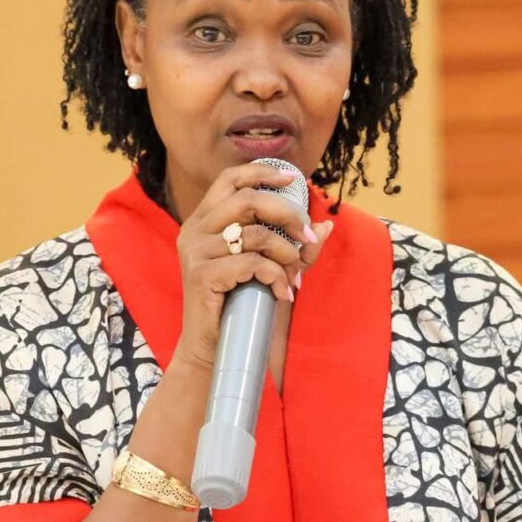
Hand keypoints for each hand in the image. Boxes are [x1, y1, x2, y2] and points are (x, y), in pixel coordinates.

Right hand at [172, 163, 334, 373]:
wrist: (214, 349)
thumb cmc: (241, 305)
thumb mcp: (272, 270)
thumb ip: (295, 248)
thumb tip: (326, 225)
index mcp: (205, 220)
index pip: (230, 179)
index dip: (262, 172)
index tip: (293, 179)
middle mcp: (195, 230)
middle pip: (248, 200)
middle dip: (287, 215)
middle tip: (308, 237)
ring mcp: (195, 252)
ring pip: (254, 235)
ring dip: (286, 254)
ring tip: (294, 276)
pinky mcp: (201, 275)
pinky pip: (251, 264)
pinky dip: (276, 277)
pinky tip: (282, 293)